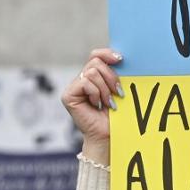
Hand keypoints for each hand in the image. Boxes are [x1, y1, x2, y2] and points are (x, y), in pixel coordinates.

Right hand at [62, 48, 123, 162]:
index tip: (121, 59)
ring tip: (108, 102)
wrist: (108, 136)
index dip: (107, 54)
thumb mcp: (117, 90)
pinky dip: (95, 93)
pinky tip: (97, 104)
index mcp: (93, 77)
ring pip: (91, 72)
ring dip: (104, 88)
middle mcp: (81, 80)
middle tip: (118, 93)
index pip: (96, 55)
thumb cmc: (116, 115)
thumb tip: (120, 57)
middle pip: (95, 62)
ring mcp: (74, 87)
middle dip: (110, 77)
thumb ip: (114, 74)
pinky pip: (85, 82)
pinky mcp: (68, 95)